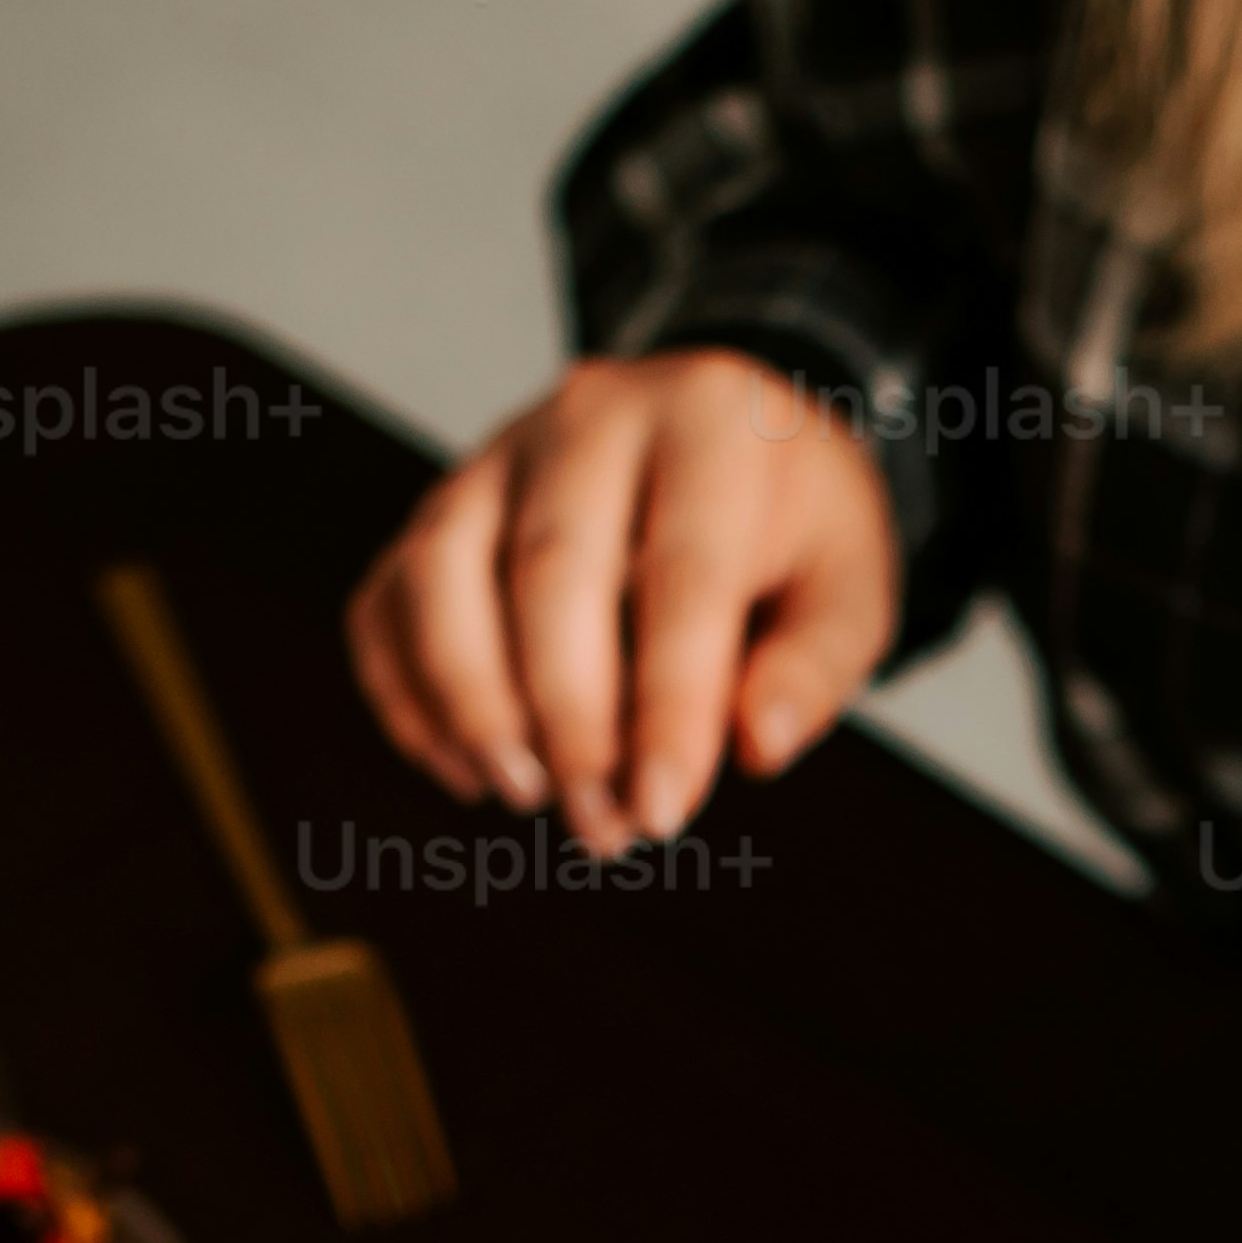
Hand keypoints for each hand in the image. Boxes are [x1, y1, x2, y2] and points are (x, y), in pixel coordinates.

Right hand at [346, 351, 897, 850]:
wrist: (731, 433)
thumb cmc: (794, 528)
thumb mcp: (851, 585)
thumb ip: (815, 665)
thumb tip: (757, 746)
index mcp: (710, 426)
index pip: (680, 575)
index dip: (667, 705)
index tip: (664, 813)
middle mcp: (591, 415)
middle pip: (550, 569)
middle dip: (569, 719)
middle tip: (602, 826)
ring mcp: (499, 452)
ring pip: (442, 568)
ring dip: (470, 698)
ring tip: (524, 793)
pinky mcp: (445, 500)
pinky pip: (390, 592)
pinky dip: (407, 689)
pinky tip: (466, 770)